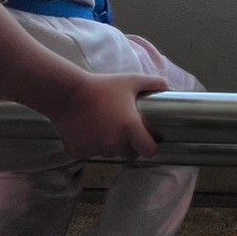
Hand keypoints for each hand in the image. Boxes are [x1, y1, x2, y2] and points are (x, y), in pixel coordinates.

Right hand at [52, 72, 166, 160]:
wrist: (68, 92)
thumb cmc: (102, 86)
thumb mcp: (130, 81)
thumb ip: (152, 83)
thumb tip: (168, 86)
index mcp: (130, 128)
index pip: (149, 151)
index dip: (150, 146)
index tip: (149, 140)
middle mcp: (114, 143)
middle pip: (129, 154)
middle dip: (130, 146)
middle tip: (124, 131)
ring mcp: (96, 149)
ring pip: (109, 153)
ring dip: (110, 145)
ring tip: (104, 127)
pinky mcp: (79, 152)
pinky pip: (90, 153)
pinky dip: (90, 145)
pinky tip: (87, 130)